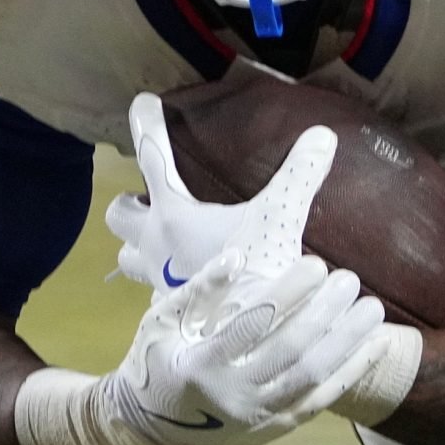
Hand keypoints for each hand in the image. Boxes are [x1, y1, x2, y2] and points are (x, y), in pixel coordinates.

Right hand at [19, 128, 386, 444]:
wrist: (147, 432)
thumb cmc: (153, 362)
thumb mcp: (160, 322)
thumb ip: (197, 289)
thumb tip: (237, 256)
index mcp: (199, 365)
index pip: (254, 323)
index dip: (289, 292)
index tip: (316, 262)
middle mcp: (231, 397)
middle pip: (292, 350)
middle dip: (326, 312)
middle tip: (349, 278)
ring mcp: (255, 417)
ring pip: (312, 377)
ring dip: (348, 341)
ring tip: (373, 307)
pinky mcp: (273, 428)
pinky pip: (321, 400)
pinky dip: (351, 372)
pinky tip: (375, 344)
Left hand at [108, 90, 335, 294]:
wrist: (248, 343)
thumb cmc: (256, 275)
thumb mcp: (280, 217)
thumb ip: (299, 174)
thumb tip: (324, 133)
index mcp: (172, 217)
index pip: (151, 158)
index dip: (146, 124)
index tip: (141, 101)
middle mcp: (155, 248)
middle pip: (120, 216)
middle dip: (130, 203)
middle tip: (148, 198)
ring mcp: (158, 282)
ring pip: (129, 258)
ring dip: (138, 245)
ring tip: (160, 240)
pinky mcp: (171, 310)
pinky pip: (154, 289)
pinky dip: (164, 279)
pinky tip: (188, 280)